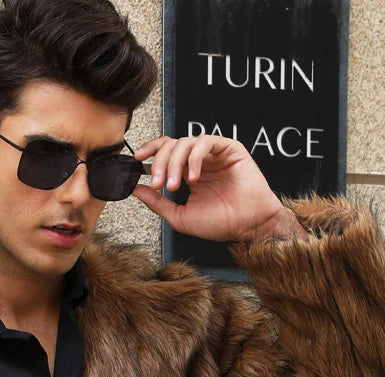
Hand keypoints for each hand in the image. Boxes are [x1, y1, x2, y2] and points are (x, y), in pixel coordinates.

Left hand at [130, 133, 287, 242]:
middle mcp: (200, 161)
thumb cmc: (221, 223)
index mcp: (189, 173)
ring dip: (175, 163)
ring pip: (185, 142)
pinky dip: (194, 158)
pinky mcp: (229, 148)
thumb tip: (135, 189)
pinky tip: (194, 177)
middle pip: (172, 146)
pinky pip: (205, 142)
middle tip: (159, 184)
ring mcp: (214, 154)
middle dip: (160, 163)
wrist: (248, 225)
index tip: (138, 161)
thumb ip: (157, 203)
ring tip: (174, 186)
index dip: (151, 151)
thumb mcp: (180, 216)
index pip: (166, 152)